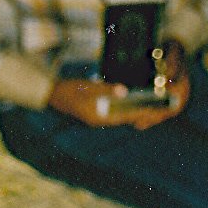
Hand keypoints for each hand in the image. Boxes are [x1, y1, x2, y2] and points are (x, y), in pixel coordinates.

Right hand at [47, 41, 190, 128]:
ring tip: (148, 106)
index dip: (139, 113)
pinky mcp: (95, 113)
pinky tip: (131, 103)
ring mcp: (96, 118)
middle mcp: (99, 120)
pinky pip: (113, 113)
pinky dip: (123, 109)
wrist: (52, 95)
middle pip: (124, 118)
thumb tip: (124, 91)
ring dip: (132, 111)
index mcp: (98, 117)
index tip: (153, 110)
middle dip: (139, 113)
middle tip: (156, 108)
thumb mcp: (89, 87)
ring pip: (119, 116)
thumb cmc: (69, 90)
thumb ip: (106, 89)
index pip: (124, 116)